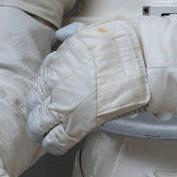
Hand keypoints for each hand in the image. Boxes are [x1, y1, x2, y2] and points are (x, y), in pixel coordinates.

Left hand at [25, 16, 149, 155]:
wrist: (141, 63)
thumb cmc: (123, 47)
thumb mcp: (91, 30)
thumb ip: (73, 34)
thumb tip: (61, 35)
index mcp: (58, 62)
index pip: (40, 80)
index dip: (42, 90)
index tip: (43, 96)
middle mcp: (56, 83)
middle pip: (35, 101)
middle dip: (35, 111)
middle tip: (36, 119)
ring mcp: (64, 104)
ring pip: (40, 121)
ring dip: (39, 129)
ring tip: (40, 136)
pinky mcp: (77, 123)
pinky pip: (57, 138)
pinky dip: (52, 144)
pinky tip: (51, 146)